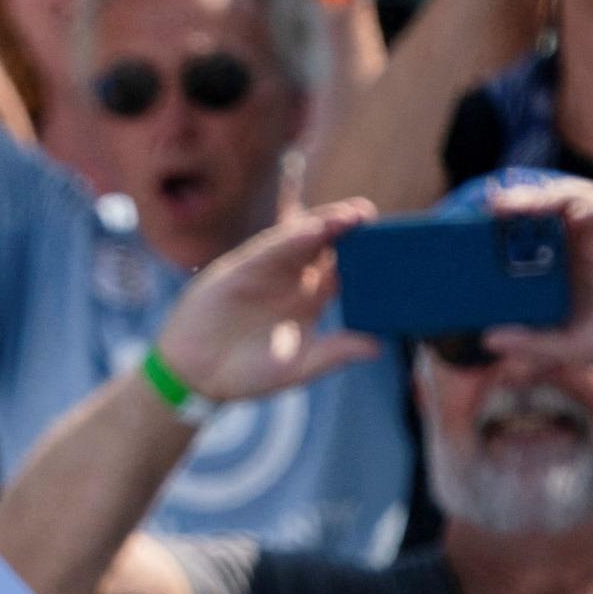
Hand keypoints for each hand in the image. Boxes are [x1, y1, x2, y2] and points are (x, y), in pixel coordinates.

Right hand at [151, 200, 383, 401]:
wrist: (195, 378)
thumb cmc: (247, 374)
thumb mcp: (300, 366)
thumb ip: (335, 353)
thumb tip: (378, 346)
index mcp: (310, 299)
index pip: (346, 269)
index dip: (369, 258)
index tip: (396, 250)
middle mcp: (292, 278)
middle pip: (328, 245)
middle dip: (352, 230)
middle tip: (377, 219)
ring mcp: (267, 270)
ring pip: (302, 238)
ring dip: (328, 224)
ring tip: (355, 214)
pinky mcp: (242, 269)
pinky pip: (271, 247)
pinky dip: (294, 237)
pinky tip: (317, 228)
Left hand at [480, 182, 592, 372]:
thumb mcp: (566, 346)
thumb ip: (530, 343)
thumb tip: (487, 339)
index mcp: (560, 264)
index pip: (527, 231)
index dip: (501, 223)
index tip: (469, 225)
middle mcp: (580, 243)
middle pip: (545, 208)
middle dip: (518, 201)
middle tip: (488, 206)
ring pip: (574, 198)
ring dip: (547, 196)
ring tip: (520, 204)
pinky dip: (591, 205)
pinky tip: (573, 215)